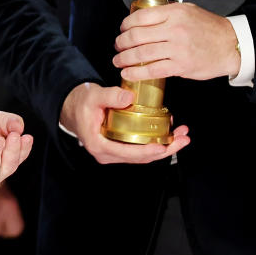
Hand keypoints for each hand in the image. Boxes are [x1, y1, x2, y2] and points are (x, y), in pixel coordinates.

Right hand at [59, 82, 188, 163]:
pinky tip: (168, 132)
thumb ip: (110, 96)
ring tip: (182, 135)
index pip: (128, 153)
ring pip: (143, 155)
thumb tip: (128, 98)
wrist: (72, 106)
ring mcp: (114, 152)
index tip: (164, 146)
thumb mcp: (93, 96)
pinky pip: (140, 149)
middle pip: (141, 157)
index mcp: (99, 145)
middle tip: (183, 138)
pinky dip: (156, 142)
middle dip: (165, 149)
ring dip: (164, 146)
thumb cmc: (80, 103)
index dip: (148, 151)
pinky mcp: (120, 147)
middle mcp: (108, 154)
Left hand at [113, 2, 239, 81]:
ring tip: (118, 60)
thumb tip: (143, 19)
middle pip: (137, 35)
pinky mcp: (181, 65)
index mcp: (174, 12)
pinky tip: (128, 73)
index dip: (126, 25)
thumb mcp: (189, 10)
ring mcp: (177, 48)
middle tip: (117, 46)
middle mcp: (174, 29)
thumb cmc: (210, 28)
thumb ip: (167, 13)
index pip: (141, 17)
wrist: (231, 45)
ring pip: (142, 53)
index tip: (122, 30)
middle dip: (121, 42)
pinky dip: (137, 72)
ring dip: (124, 58)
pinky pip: (153, 70)